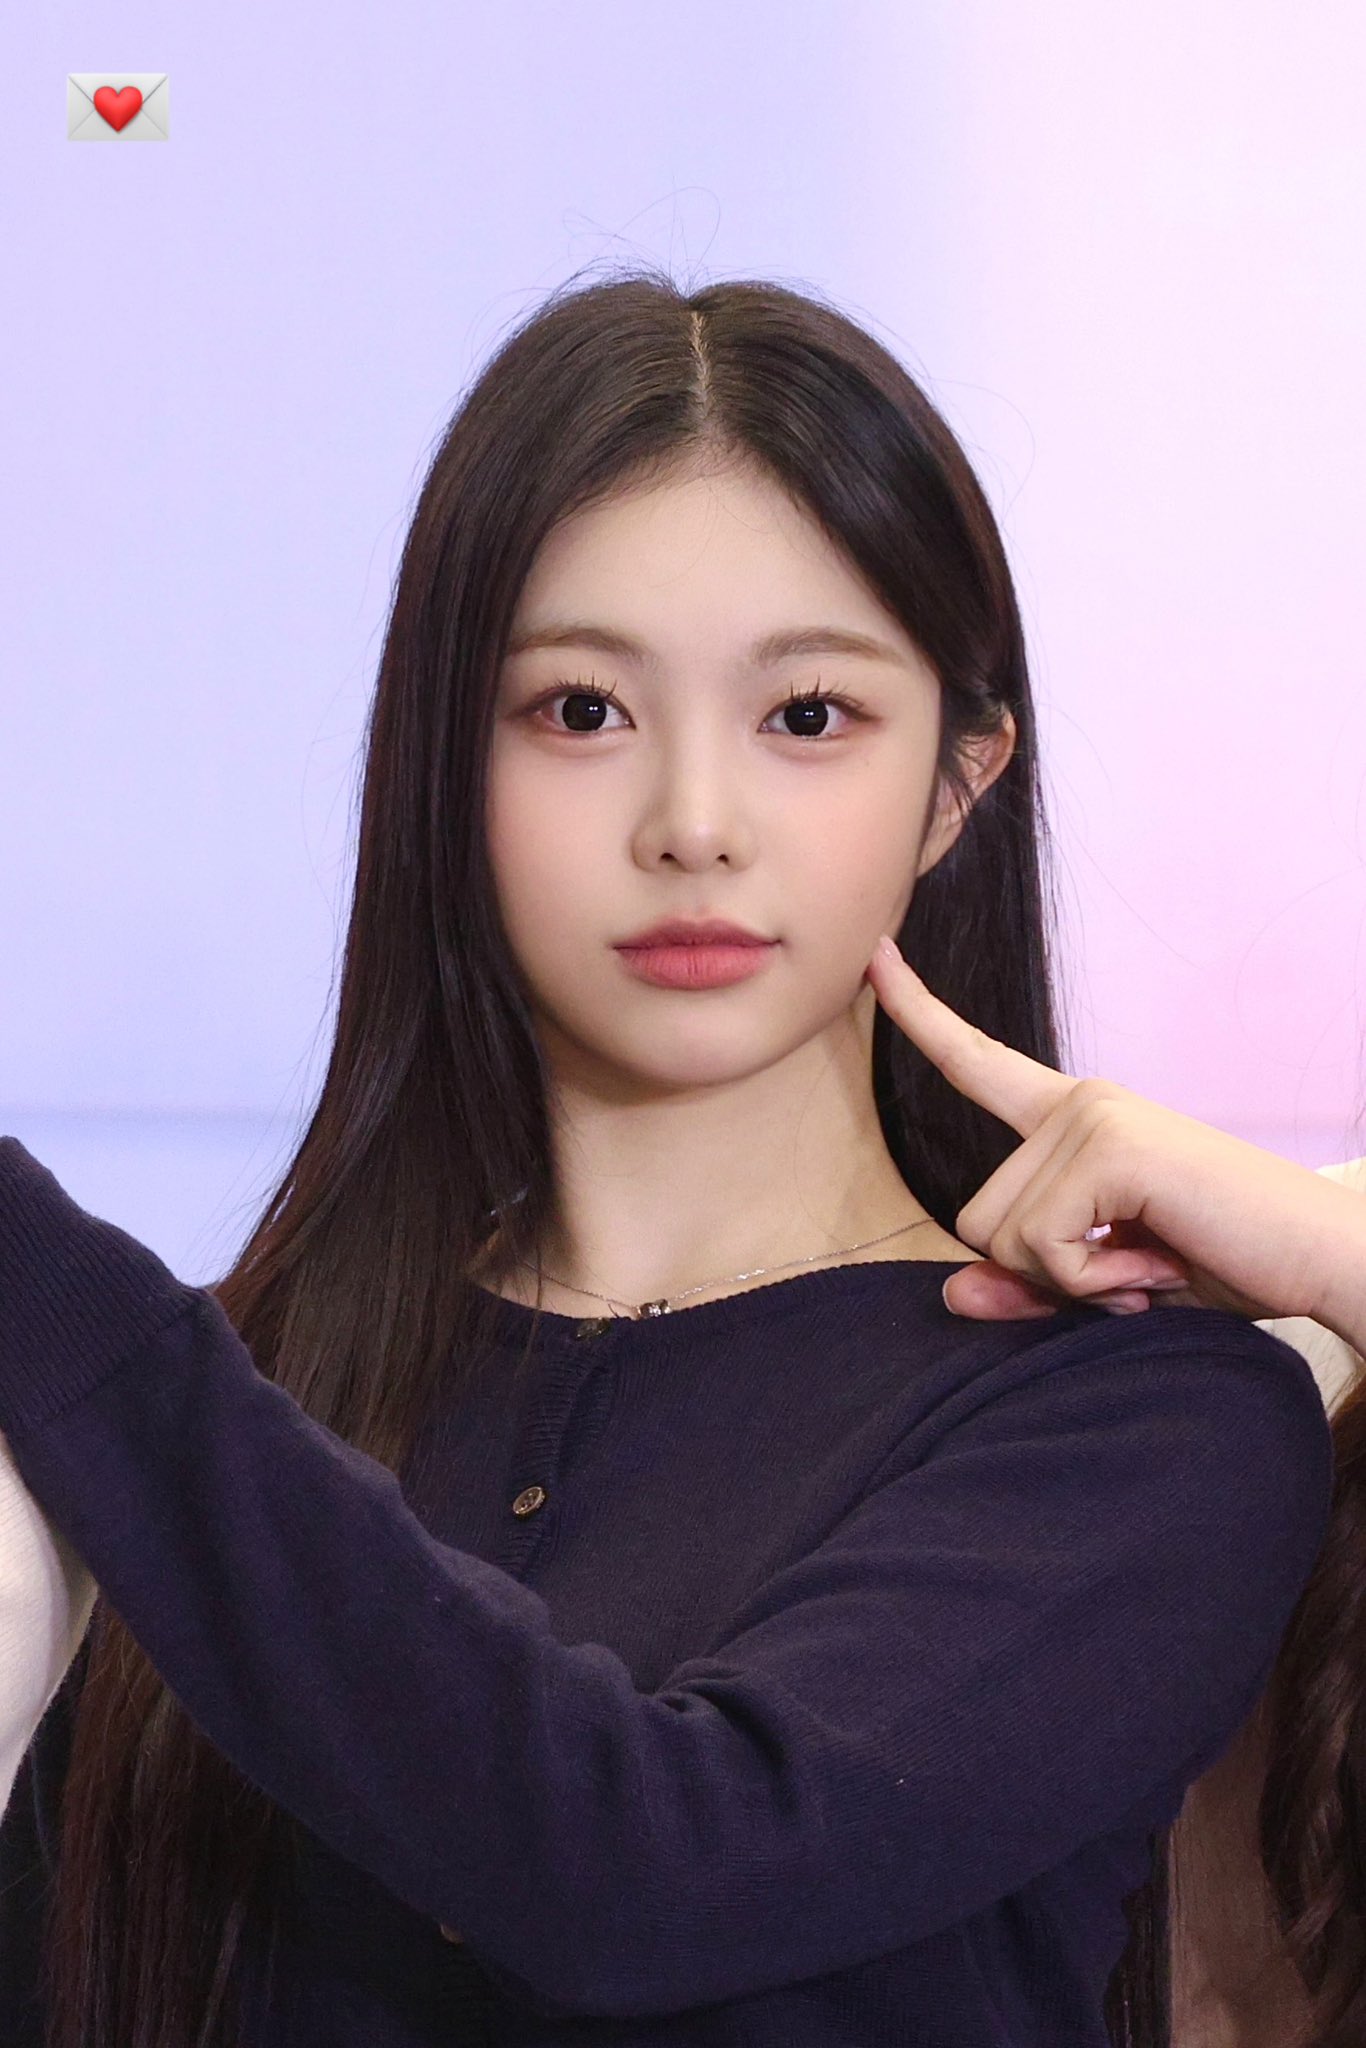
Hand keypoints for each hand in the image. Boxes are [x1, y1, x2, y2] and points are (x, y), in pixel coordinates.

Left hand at [863, 935, 1365, 1344]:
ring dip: (1072, 1282)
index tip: (875, 955)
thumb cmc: (1225, 1264)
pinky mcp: (1109, 1145)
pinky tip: (1156, 1268)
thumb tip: (951, 1296)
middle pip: (975, 1219)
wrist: (1322, 1261)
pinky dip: (1092, 1284)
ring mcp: (1091, 1117)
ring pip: (1000, 1237)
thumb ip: (1030, 1286)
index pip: (977, 1063)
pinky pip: (1040, 1245)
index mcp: (1074, 1119)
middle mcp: (1077, 1103)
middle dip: (1043, 1273)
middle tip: (1133, 1269)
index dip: (918, 1014)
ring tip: (1151, 1264)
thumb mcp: (1108, 1284)